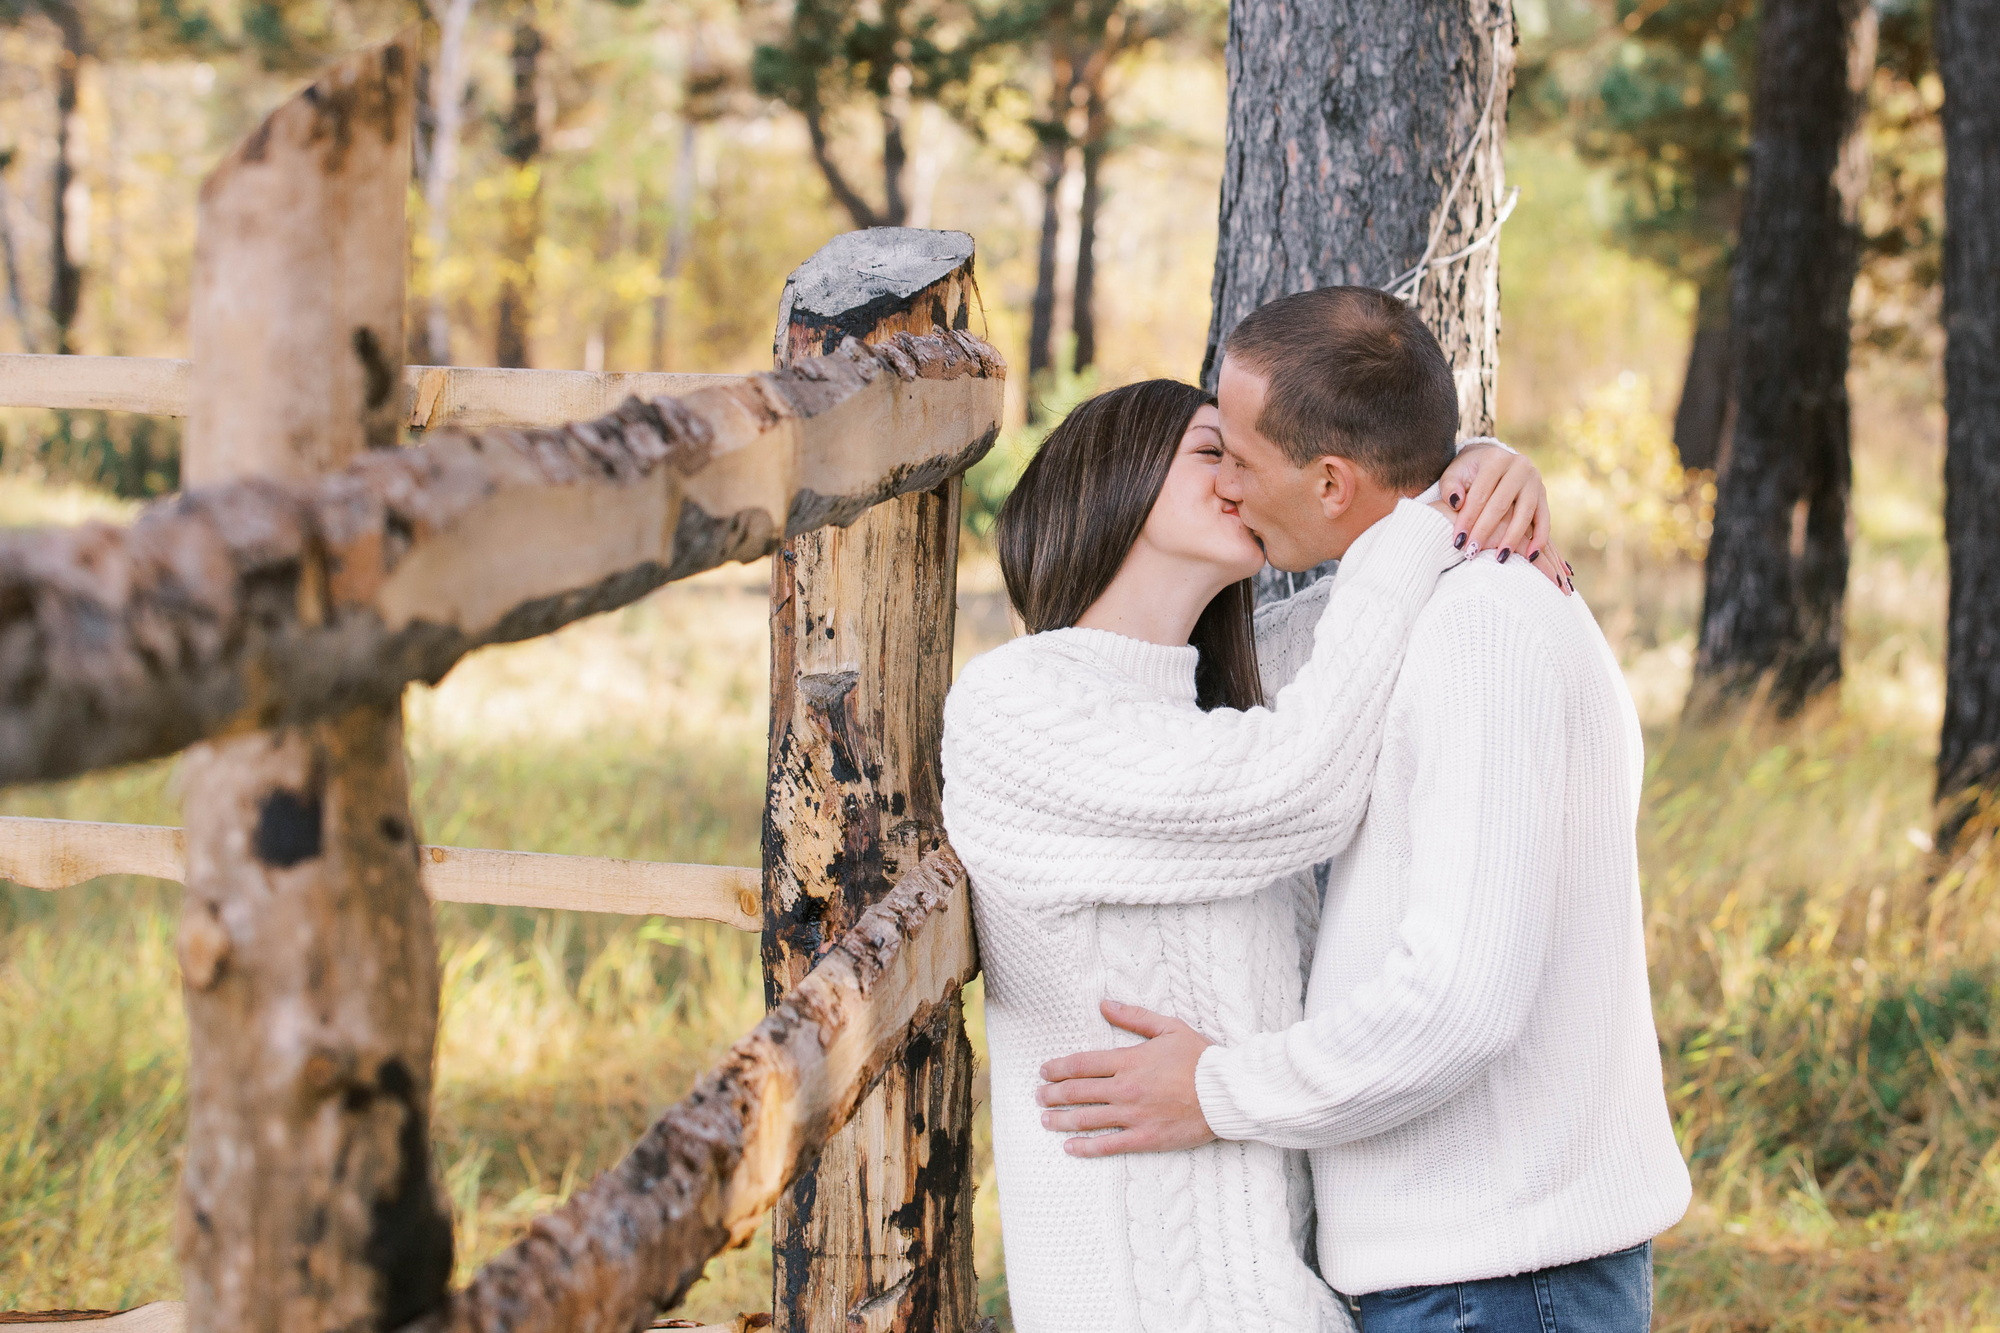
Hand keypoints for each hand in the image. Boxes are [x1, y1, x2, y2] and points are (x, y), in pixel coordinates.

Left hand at [1034, 999, 1216, 1157]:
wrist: (1228, 1093)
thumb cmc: (1201, 1058)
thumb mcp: (1168, 1027)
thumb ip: (1133, 1017)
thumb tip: (1104, 1004)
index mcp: (1129, 1060)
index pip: (1081, 1064)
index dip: (1057, 1068)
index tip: (1043, 1071)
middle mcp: (1125, 1088)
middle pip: (1077, 1092)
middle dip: (1052, 1094)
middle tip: (1038, 1096)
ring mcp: (1134, 1115)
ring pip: (1086, 1119)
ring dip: (1061, 1120)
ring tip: (1045, 1120)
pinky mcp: (1145, 1138)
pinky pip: (1108, 1145)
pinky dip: (1085, 1148)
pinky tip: (1069, 1148)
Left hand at [1436, 443, 1571, 594]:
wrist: (1492, 461)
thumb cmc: (1468, 472)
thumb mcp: (1454, 473)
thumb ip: (1450, 486)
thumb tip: (1456, 503)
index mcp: (1495, 459)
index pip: (1480, 494)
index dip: (1468, 519)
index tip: (1457, 541)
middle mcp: (1519, 466)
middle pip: (1501, 504)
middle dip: (1485, 531)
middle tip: (1471, 552)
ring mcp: (1534, 480)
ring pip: (1525, 512)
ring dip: (1512, 538)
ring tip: (1499, 558)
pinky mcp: (1543, 494)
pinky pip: (1544, 518)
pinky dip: (1540, 538)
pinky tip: (1531, 556)